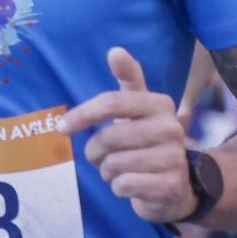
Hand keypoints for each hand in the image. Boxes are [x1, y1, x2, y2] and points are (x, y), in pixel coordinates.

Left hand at [59, 47, 193, 222]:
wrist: (174, 184)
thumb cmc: (144, 140)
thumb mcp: (136, 108)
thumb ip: (128, 79)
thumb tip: (115, 49)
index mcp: (160, 104)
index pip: (111, 102)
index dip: (82, 115)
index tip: (62, 127)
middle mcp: (172, 128)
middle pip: (108, 137)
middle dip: (95, 151)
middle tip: (102, 156)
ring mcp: (174, 158)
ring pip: (113, 164)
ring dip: (106, 171)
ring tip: (119, 170)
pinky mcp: (171, 186)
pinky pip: (124, 185)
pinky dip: (118, 187)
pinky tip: (130, 185)